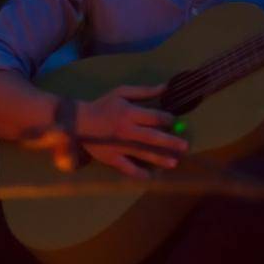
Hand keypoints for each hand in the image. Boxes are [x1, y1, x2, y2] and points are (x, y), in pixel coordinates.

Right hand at [51, 84, 186, 177]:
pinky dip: (138, 174)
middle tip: (185, 146)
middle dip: (171, 142)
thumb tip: (166, 87)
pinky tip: (149, 176)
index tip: (173, 122)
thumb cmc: (102, 105)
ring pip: (144, 154)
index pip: (155, 117)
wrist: (78, 122)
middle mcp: (127, 131)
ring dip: (160, 159)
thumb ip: (144, 91)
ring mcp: (120, 147)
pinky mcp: (112, 158)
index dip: (168, 119)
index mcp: (130, 113)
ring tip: (173, 162)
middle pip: (153, 137)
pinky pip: (127, 168)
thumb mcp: (121, 93)